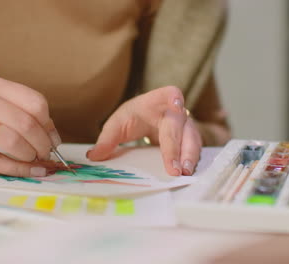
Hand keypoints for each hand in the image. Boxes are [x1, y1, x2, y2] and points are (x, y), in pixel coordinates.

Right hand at [0, 78, 59, 176]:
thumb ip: (25, 117)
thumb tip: (54, 137)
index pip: (36, 102)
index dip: (49, 124)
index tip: (53, 138)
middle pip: (27, 123)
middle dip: (43, 144)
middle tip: (46, 154)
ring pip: (14, 141)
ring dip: (31, 156)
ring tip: (34, 160)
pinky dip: (20, 169)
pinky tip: (30, 171)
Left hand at [87, 86, 201, 175]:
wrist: (149, 119)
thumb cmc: (135, 117)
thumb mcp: (118, 124)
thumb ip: (106, 139)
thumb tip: (93, 156)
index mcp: (157, 102)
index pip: (169, 94)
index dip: (174, 98)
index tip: (177, 105)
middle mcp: (176, 113)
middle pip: (179, 126)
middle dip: (177, 147)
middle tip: (175, 168)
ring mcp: (186, 127)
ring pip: (193, 139)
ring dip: (189, 156)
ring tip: (184, 172)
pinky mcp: (189, 141)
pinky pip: (194, 151)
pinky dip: (191, 162)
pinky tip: (187, 174)